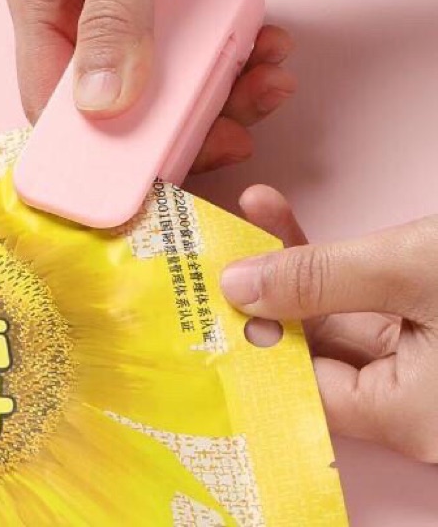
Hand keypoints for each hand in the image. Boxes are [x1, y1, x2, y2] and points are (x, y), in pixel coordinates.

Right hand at [4, 0, 297, 172]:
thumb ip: (112, 18)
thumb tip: (100, 106)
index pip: (50, 98)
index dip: (87, 148)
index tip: (136, 178)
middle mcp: (87, 21)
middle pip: (117, 114)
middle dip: (173, 134)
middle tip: (226, 139)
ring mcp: (143, 27)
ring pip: (169, 103)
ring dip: (222, 108)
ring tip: (265, 87)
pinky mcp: (191, 23)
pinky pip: (209, 74)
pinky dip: (243, 78)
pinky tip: (271, 57)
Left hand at [222, 185, 437, 462]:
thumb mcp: (415, 271)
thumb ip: (321, 279)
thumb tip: (237, 287)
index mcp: (410, 417)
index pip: (304, 385)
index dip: (256, 339)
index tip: (212, 295)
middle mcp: (415, 402)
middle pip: (317, 343)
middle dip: (273, 282)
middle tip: (229, 238)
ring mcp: (426, 361)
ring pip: (341, 314)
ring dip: (300, 260)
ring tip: (256, 211)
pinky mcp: (433, 323)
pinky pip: (370, 300)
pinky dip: (338, 263)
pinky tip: (294, 223)